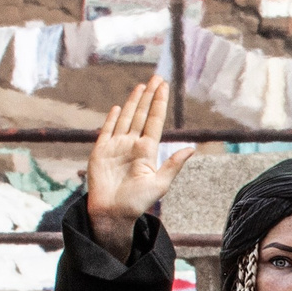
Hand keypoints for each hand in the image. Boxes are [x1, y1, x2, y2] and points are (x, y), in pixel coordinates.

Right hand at [85, 79, 192, 261]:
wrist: (114, 213)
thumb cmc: (138, 202)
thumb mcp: (160, 183)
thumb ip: (173, 164)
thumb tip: (192, 147)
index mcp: (147, 151)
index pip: (154, 121)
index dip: (159, 104)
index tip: (164, 87)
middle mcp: (132, 145)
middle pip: (141, 115)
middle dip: (149, 96)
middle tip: (157, 77)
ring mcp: (116, 146)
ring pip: (125, 118)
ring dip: (133, 102)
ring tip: (141, 86)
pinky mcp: (100, 151)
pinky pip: (107, 131)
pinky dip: (112, 119)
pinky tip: (118, 107)